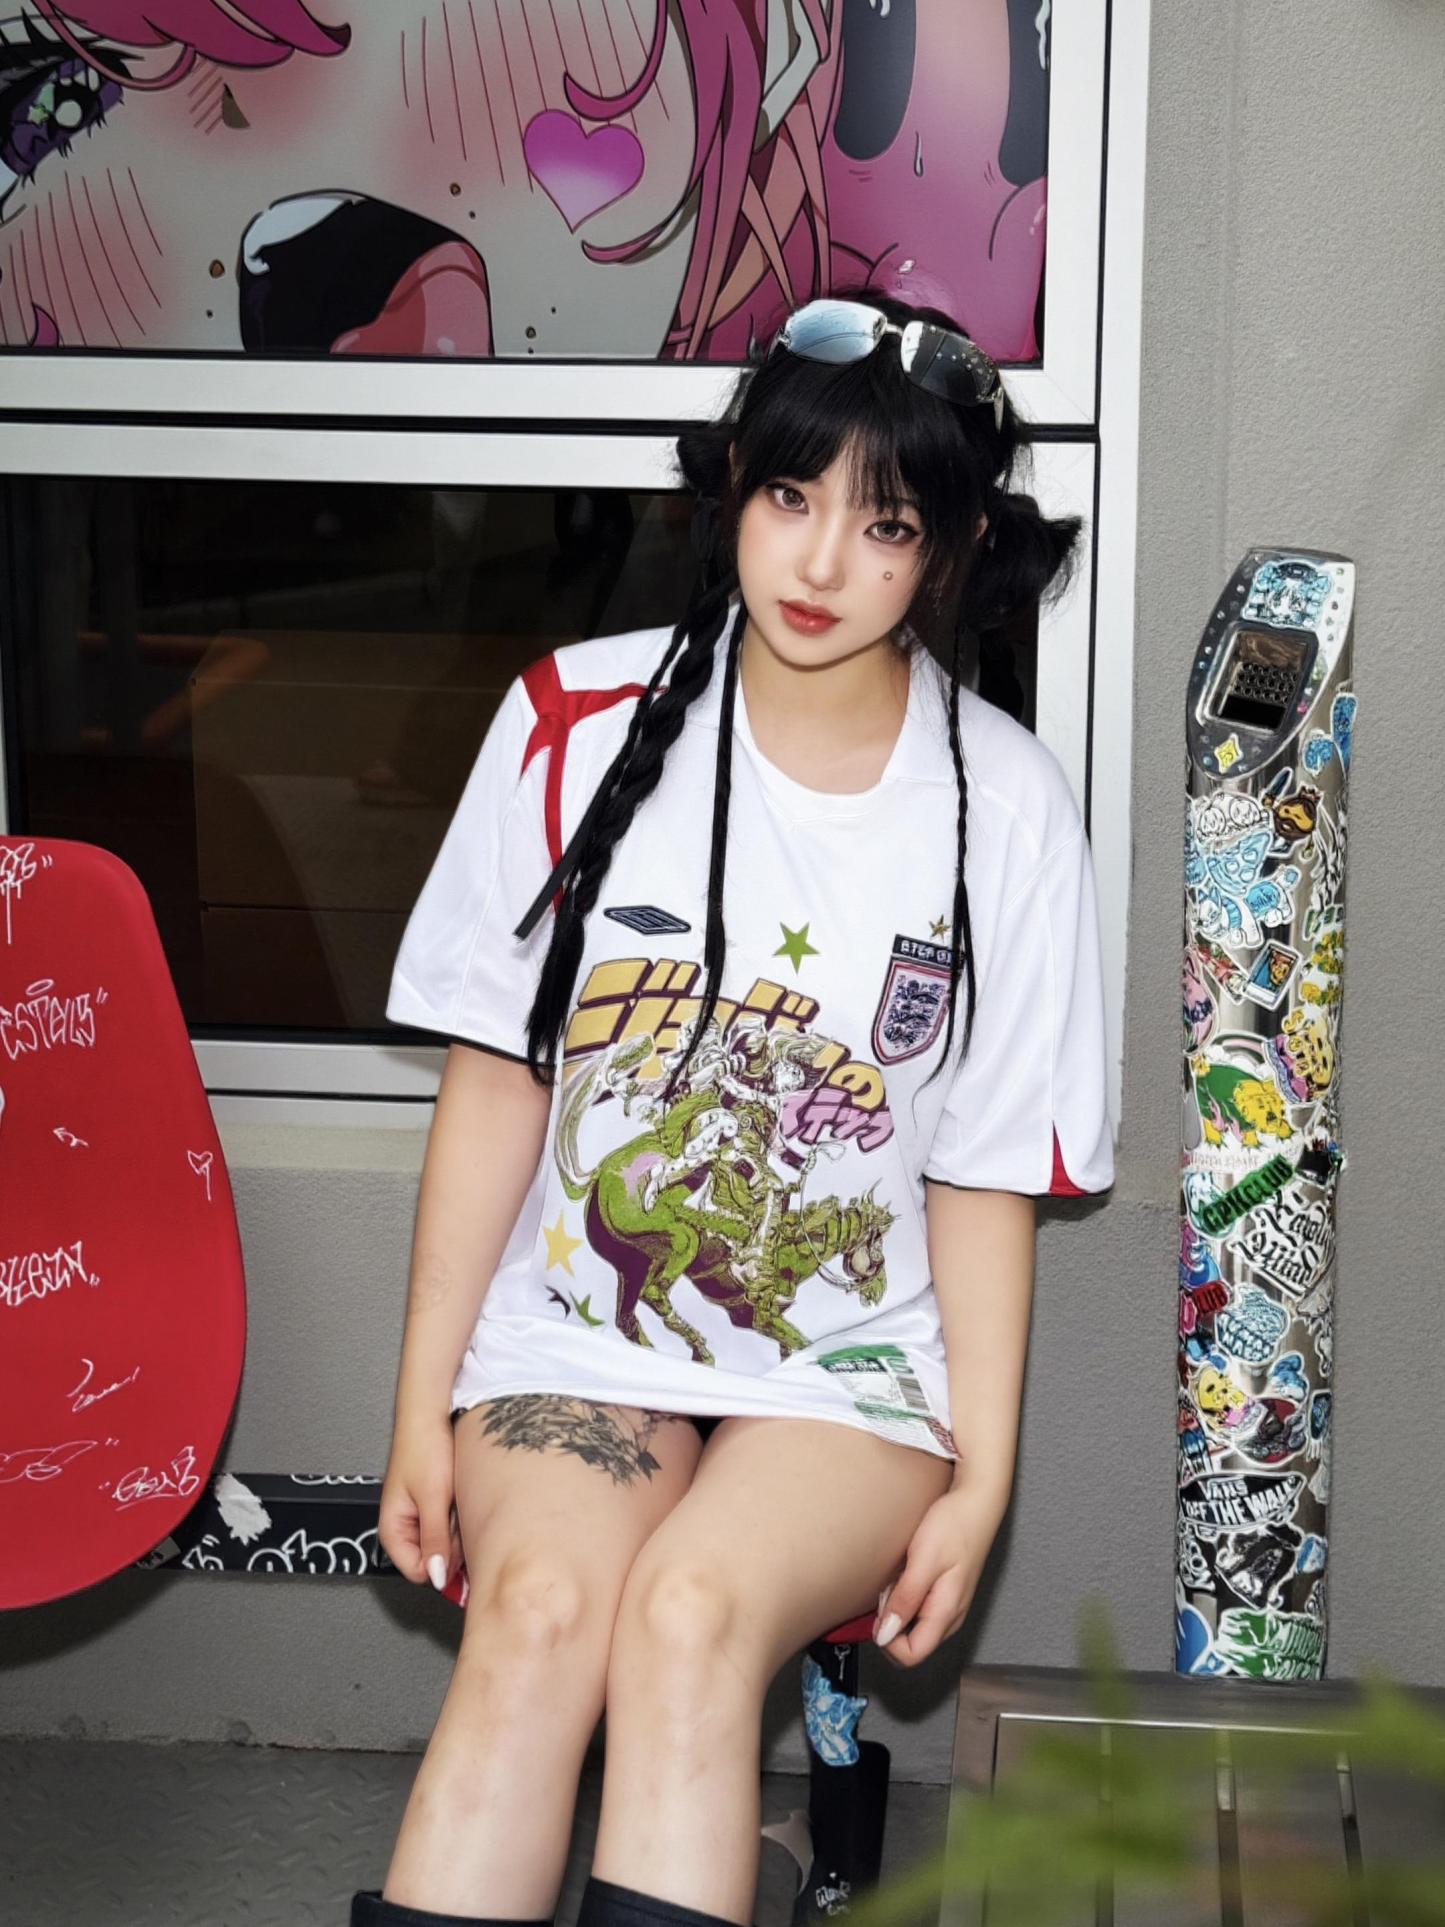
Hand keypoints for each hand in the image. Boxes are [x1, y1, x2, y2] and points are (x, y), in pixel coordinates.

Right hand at [378, 1407, 461, 1592]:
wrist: (430, 1417)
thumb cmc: (424, 1449)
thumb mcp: (433, 1498)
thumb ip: (434, 1539)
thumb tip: (435, 1577)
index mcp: (392, 1531)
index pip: (418, 1572)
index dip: (440, 1565)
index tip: (457, 1545)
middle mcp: (404, 1529)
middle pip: (434, 1560)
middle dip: (451, 1544)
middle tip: (455, 1514)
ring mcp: (420, 1519)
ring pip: (445, 1545)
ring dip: (457, 1529)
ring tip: (457, 1501)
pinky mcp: (434, 1510)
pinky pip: (451, 1527)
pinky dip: (459, 1518)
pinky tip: (460, 1499)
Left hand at [871, 1485, 1003, 1666]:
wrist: (977, 1501)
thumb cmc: (954, 1527)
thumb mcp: (922, 1562)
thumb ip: (904, 1601)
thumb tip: (884, 1636)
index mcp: (945, 1614)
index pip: (911, 1655)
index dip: (887, 1642)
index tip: (879, 1613)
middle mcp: (950, 1616)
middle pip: (911, 1643)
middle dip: (891, 1621)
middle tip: (890, 1587)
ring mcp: (949, 1604)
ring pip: (913, 1624)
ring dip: (897, 1605)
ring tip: (900, 1574)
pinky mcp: (945, 1591)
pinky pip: (918, 1606)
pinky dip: (905, 1594)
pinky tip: (907, 1571)